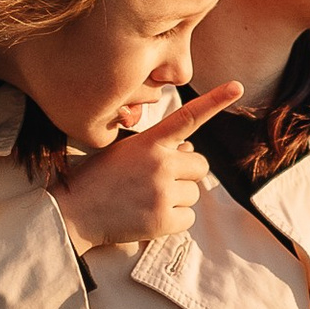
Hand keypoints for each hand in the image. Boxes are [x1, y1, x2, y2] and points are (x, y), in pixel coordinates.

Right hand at [55, 84, 243, 249]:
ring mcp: (163, 192)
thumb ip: (157, 148)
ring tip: (146, 201)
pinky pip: (188, 219)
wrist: (73, 213)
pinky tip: (148, 217)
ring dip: (177, 199)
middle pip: (200, 165)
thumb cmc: (97, 179)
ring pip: (194, 194)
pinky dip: (173, 221)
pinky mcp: (164, 220)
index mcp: (149, 142)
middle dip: (186, 174)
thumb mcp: (123, 151)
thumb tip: (191, 151)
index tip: (236, 87)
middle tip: (158, 183)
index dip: (214, 101)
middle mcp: (160, 163)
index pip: (187, 116)